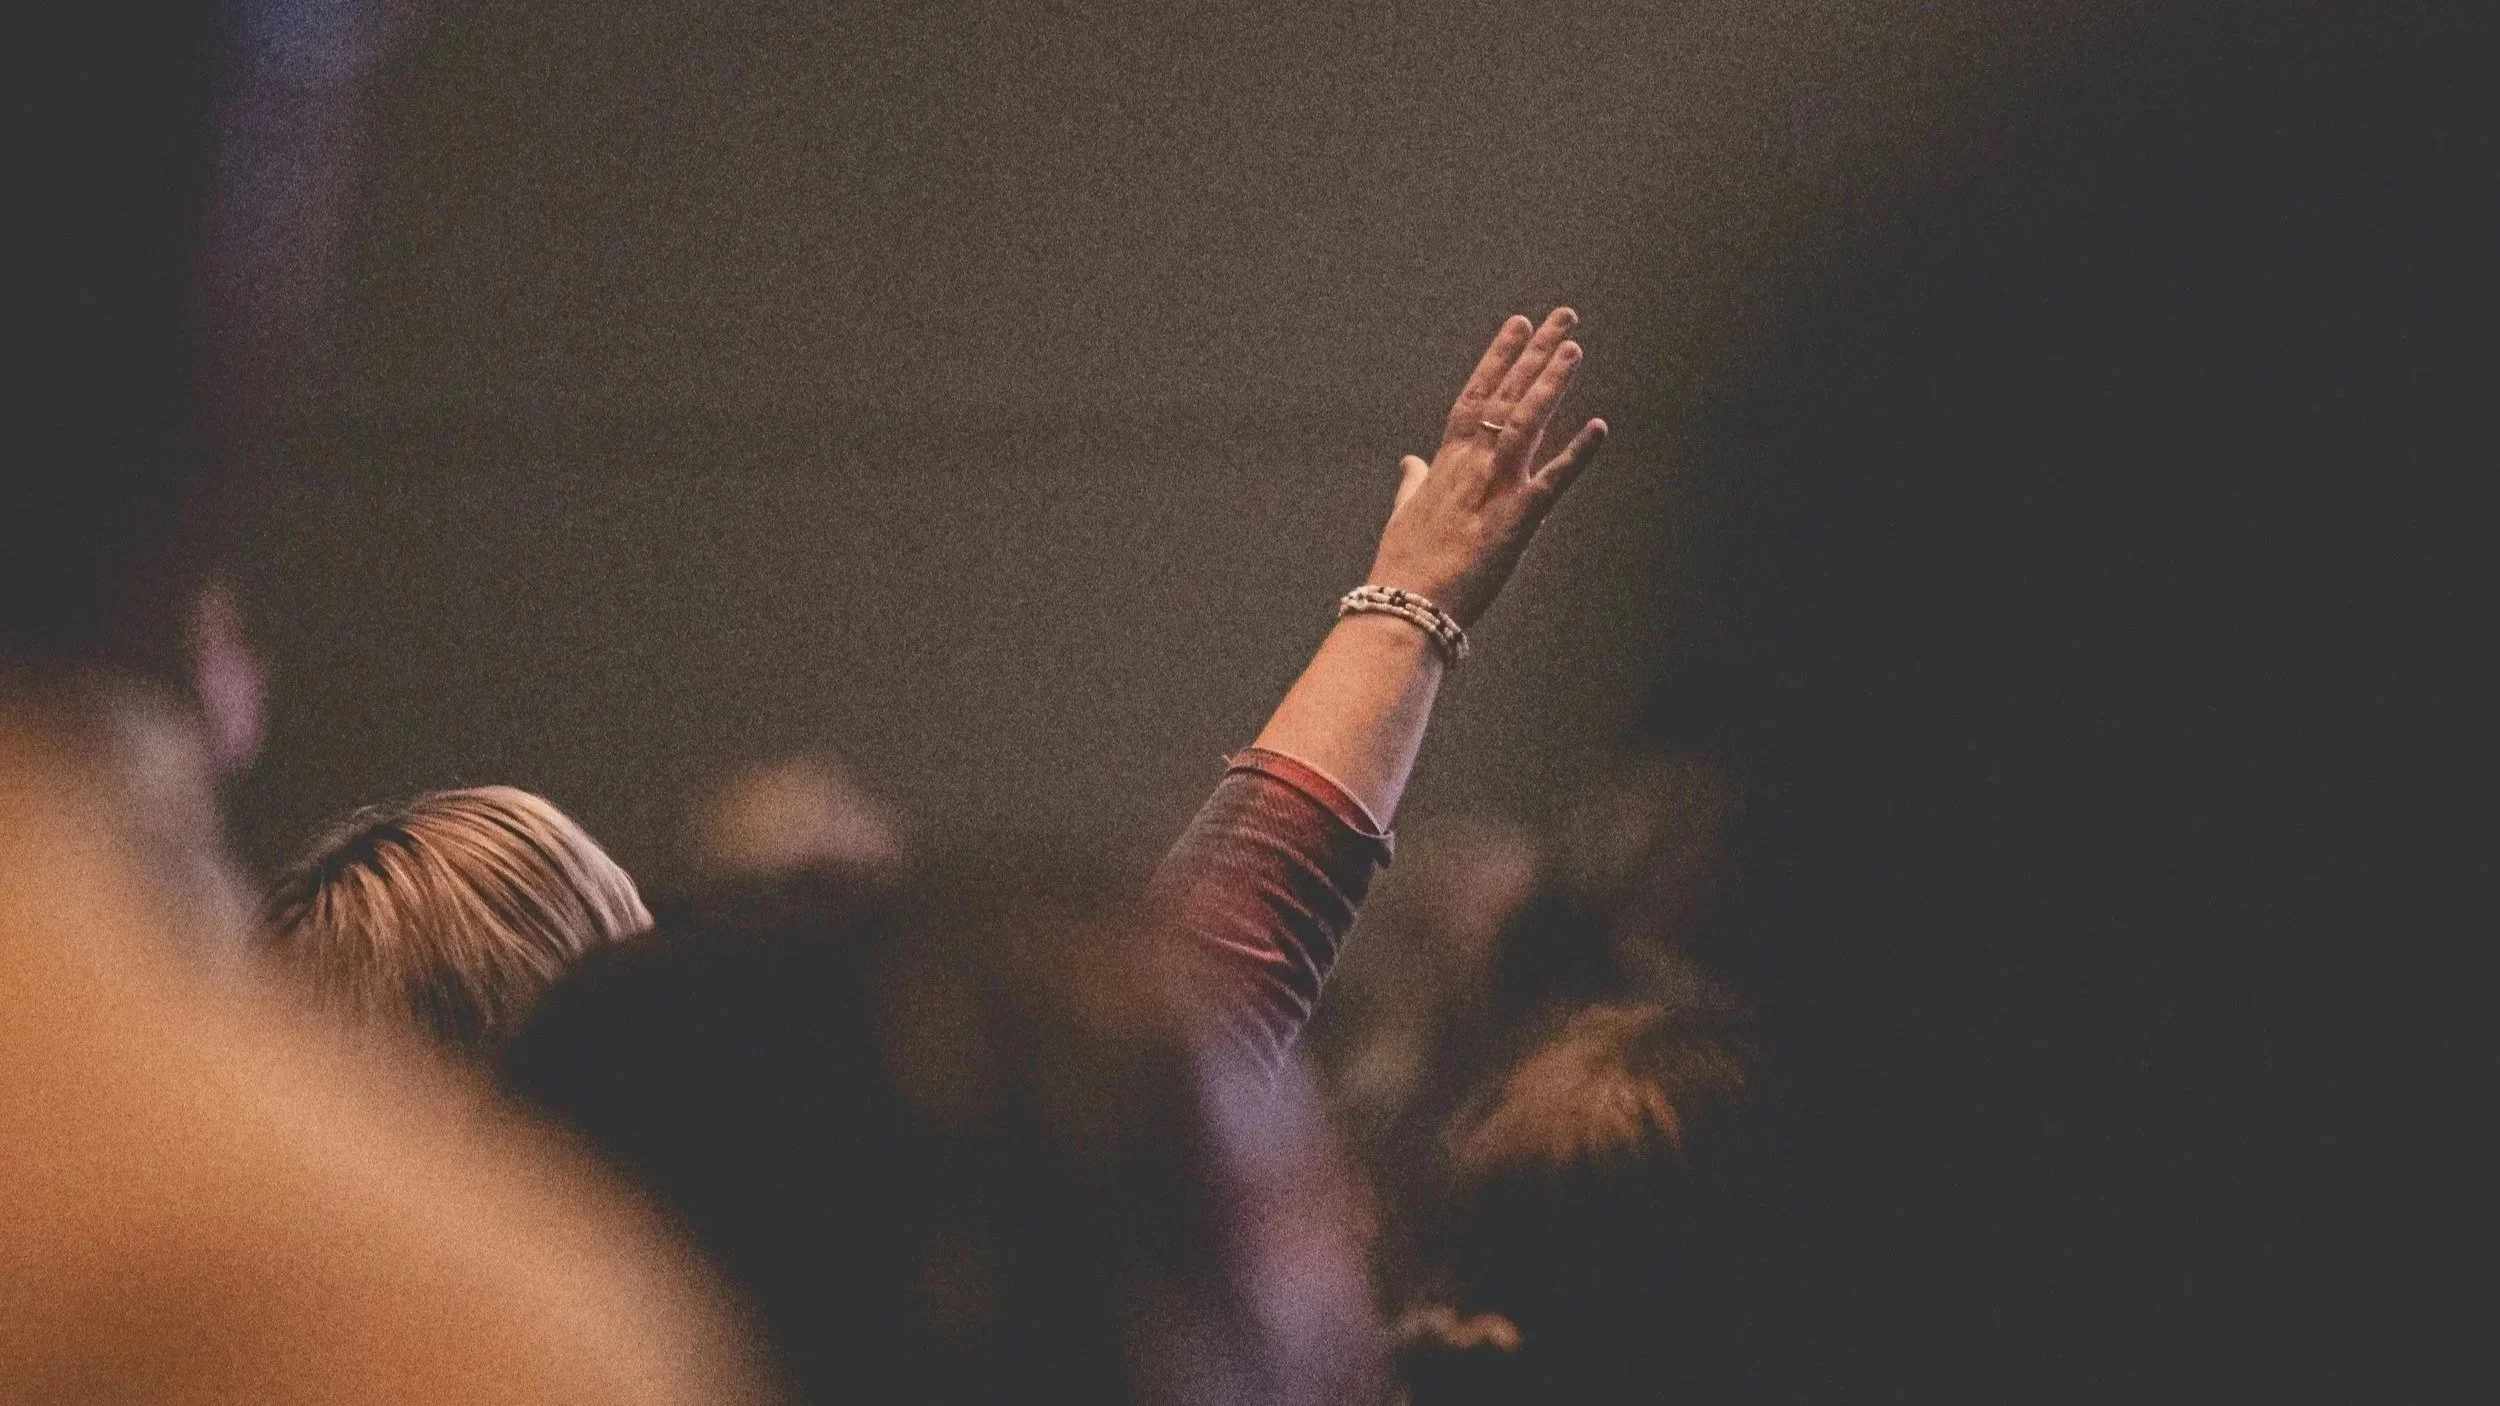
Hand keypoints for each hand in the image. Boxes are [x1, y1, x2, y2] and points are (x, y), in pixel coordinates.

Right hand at [1365, 308, 1607, 626]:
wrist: (1405, 607)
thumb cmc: (1403, 567)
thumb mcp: (1404, 515)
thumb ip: (1413, 483)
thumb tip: (1410, 461)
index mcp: (1445, 463)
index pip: (1475, 395)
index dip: (1498, 358)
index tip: (1518, 324)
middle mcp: (1470, 465)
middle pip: (1506, 396)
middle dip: (1534, 353)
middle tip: (1563, 316)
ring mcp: (1493, 489)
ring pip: (1524, 423)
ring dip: (1550, 384)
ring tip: (1574, 348)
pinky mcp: (1515, 520)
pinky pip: (1553, 481)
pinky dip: (1578, 454)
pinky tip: (1601, 427)